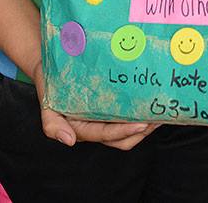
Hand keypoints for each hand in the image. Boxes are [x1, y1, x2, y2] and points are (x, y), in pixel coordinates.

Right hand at [34, 61, 155, 149]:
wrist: (50, 67)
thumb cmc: (49, 86)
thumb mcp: (46, 105)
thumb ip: (53, 125)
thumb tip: (69, 141)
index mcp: (83, 129)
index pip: (107, 135)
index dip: (125, 131)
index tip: (142, 124)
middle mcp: (96, 127)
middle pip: (123, 139)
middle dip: (142, 132)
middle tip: (157, 119)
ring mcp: (105, 118)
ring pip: (130, 131)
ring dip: (146, 125)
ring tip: (160, 112)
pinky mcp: (111, 107)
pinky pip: (129, 115)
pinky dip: (142, 112)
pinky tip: (153, 102)